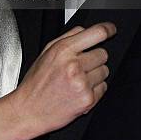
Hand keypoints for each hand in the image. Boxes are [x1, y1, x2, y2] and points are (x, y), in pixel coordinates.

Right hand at [7, 22, 115, 139]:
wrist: (29, 110)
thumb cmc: (36, 82)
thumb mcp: (46, 52)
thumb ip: (67, 37)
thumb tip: (85, 30)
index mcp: (63, 50)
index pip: (96, 33)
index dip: (108, 29)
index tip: (111, 29)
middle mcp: (74, 66)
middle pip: (103, 53)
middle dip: (95, 57)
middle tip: (81, 65)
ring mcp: (82, 83)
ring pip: (105, 71)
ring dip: (95, 74)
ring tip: (78, 80)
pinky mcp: (88, 100)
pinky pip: (104, 88)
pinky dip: (95, 89)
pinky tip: (79, 90)